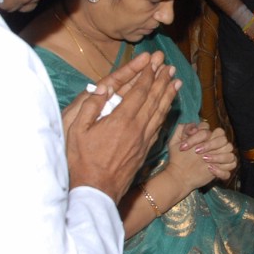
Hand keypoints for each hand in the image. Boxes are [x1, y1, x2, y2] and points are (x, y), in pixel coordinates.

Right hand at [63, 50, 180, 201]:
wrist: (96, 191)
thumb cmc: (82, 161)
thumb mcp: (77, 130)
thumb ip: (90, 106)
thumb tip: (103, 87)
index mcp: (121, 119)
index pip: (139, 91)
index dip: (147, 75)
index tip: (153, 63)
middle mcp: (137, 127)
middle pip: (154, 99)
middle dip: (162, 80)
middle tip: (169, 66)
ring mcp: (144, 139)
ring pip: (160, 112)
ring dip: (169, 95)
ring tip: (177, 81)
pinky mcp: (145, 150)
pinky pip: (159, 126)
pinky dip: (165, 113)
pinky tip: (168, 107)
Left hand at [167, 122, 236, 189]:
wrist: (178, 176)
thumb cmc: (178, 158)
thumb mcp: (174, 142)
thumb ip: (182, 129)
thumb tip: (194, 128)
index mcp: (207, 138)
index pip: (211, 130)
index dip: (199, 135)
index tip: (185, 146)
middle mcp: (216, 147)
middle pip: (224, 140)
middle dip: (211, 144)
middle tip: (197, 151)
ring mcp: (220, 159)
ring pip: (230, 154)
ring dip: (219, 157)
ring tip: (205, 160)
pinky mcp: (222, 171)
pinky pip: (230, 169)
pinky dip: (222, 170)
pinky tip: (210, 169)